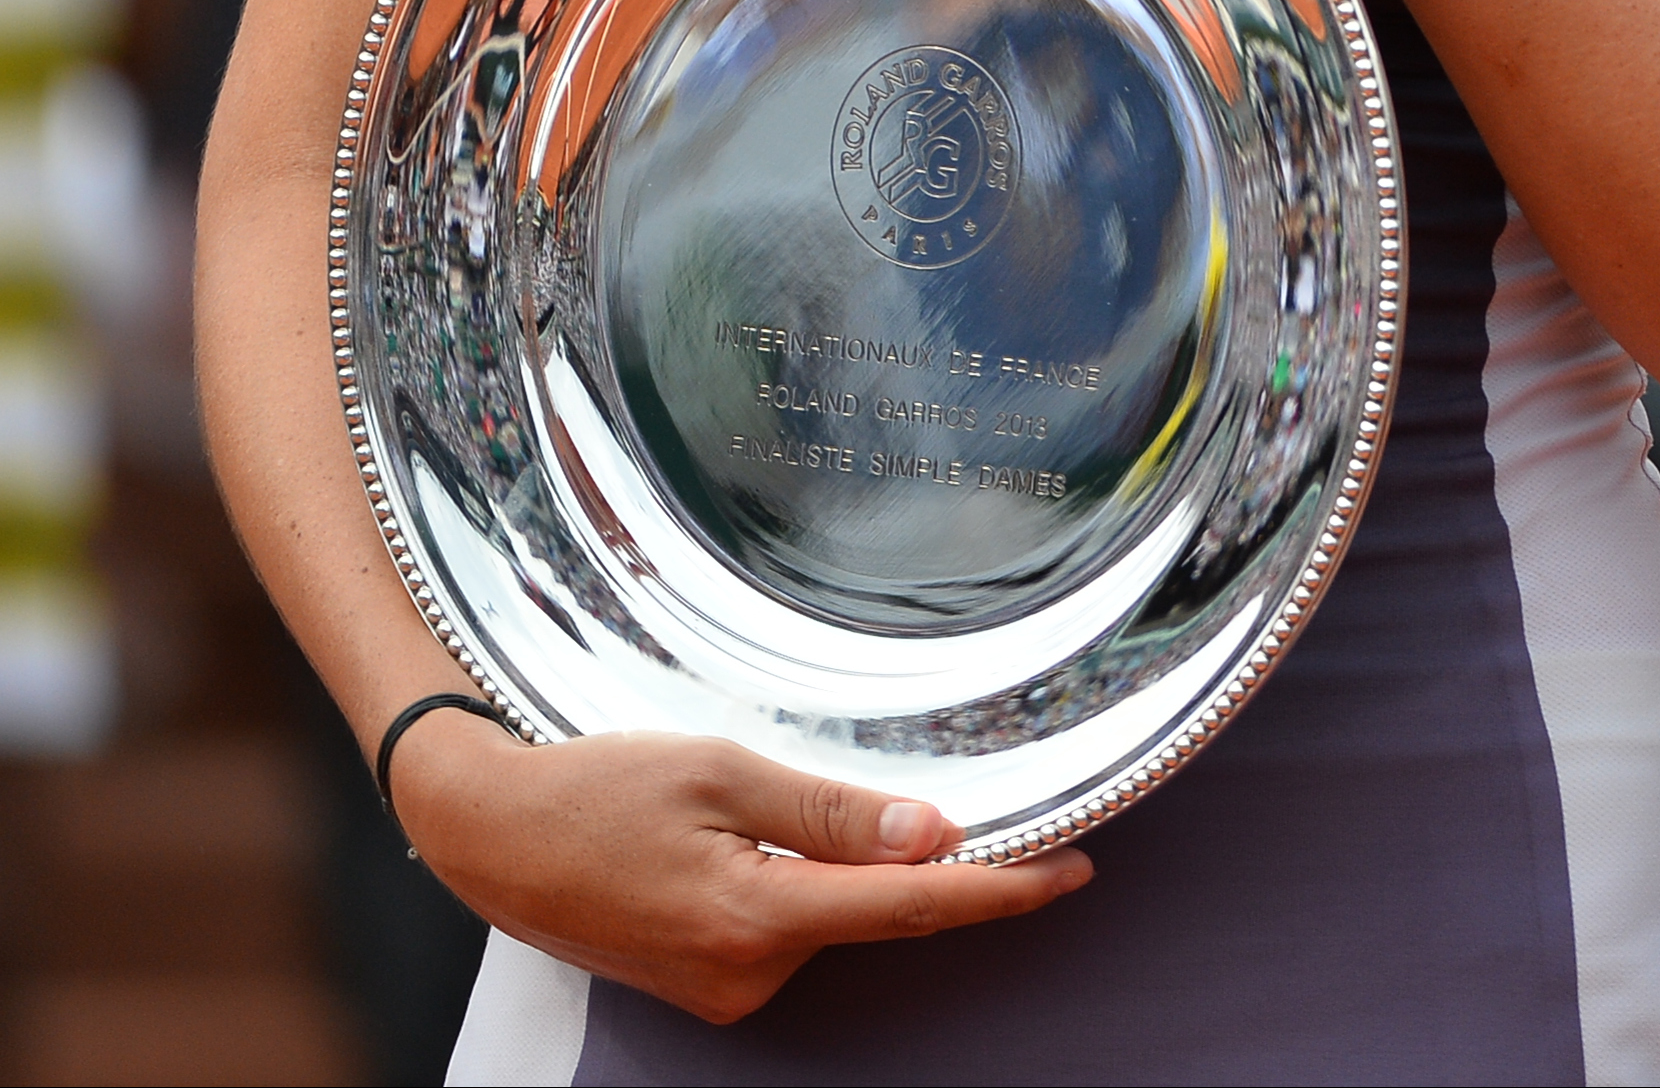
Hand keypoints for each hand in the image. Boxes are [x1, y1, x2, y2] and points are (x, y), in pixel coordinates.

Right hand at [387, 713, 1088, 1024]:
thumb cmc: (593, 789)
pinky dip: (807, 886)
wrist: (487, 834)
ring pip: (833, 918)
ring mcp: (723, 989)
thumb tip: (935, 836)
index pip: (912, 906)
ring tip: (771, 805)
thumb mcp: (719, 771)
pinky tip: (759, 842)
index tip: (1074, 870)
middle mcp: (744, 973)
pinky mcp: (705, 984)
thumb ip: (832, 812)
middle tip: (990, 815)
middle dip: (934, 868)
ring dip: (850, 870)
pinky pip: (789, 927)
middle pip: (879, 913)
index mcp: (756, 918)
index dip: (1002, 889)